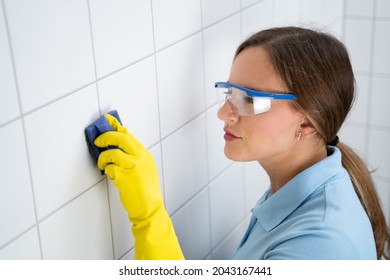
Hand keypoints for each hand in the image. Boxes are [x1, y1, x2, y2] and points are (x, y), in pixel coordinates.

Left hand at [94, 114, 183, 258]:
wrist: (149, 207)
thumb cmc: (145, 190)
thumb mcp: (144, 169)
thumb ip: (133, 156)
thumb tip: (117, 145)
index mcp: (145, 155)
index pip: (129, 135)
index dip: (116, 125)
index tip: (107, 120)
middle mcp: (141, 158)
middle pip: (121, 138)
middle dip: (107, 136)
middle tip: (98, 140)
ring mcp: (133, 167)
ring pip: (113, 152)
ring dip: (103, 157)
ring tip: (102, 163)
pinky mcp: (125, 177)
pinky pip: (110, 167)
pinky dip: (107, 170)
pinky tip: (110, 174)